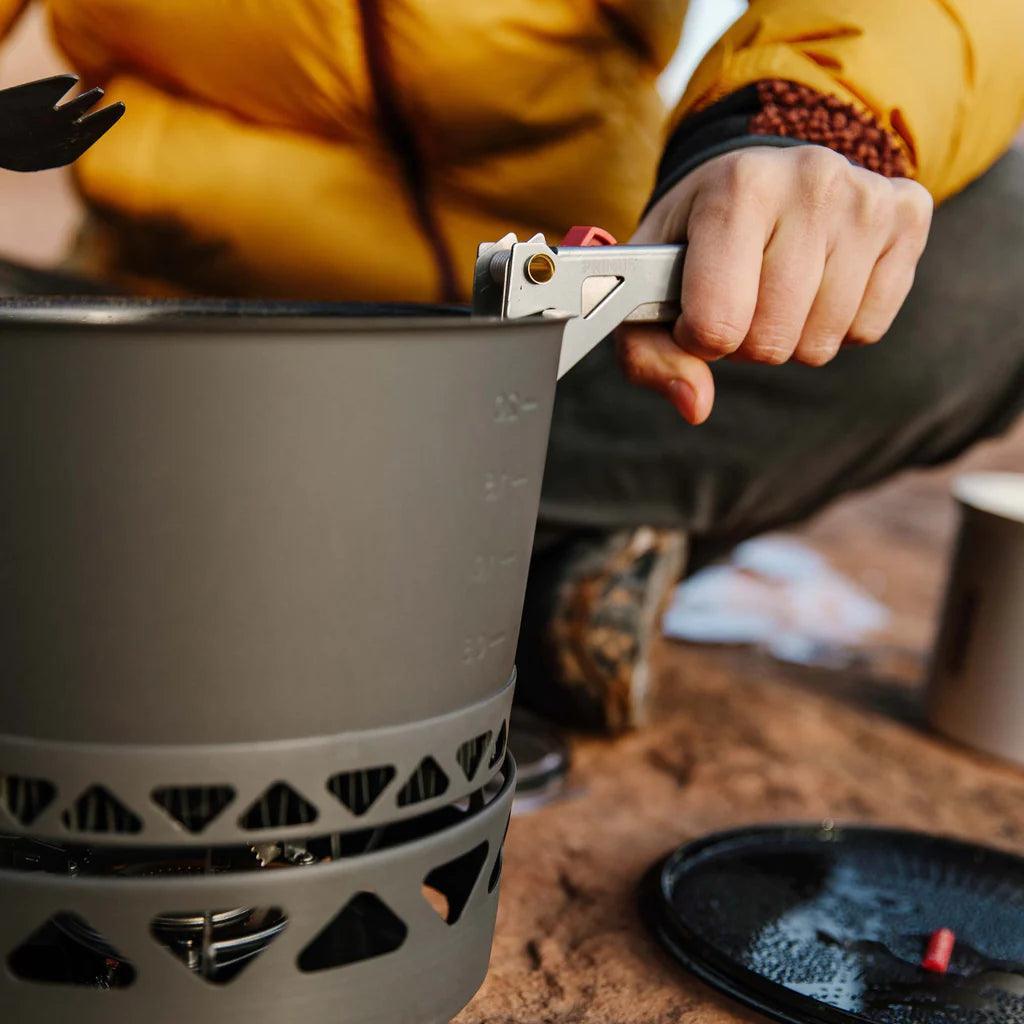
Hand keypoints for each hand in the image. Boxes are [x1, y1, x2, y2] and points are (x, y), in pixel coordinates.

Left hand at [616, 145, 932, 423]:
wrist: (753, 175)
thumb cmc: (693, 240)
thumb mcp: (648, 286)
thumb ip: (649, 354)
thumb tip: (695, 405)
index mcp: (737, 188)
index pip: (718, 323)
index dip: (699, 339)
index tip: (693, 312)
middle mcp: (810, 180)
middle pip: (772, 339)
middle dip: (746, 340)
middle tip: (739, 298)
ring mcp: (867, 197)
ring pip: (822, 342)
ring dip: (791, 335)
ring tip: (776, 287)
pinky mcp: (908, 215)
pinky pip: (868, 329)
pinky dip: (838, 326)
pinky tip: (819, 281)